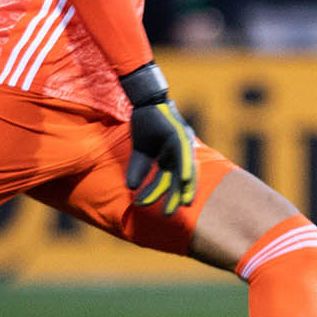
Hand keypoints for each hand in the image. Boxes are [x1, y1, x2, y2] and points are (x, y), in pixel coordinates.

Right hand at [120, 63, 197, 215]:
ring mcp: (182, 144)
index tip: (163, 212)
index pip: (171, 180)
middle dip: (175, 197)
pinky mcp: (180, 135)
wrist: (145, 101)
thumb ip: (137, 168)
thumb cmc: (146, 124)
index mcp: (171, 157)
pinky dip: (186, 166)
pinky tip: (185, 178)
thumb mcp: (140, 151)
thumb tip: (130, 188)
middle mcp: (180, 153)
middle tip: (168, 214)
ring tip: (183, 203)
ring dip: (184, 186)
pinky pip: (184, 153)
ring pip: (185, 169)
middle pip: (179, 179)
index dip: (168, 195)